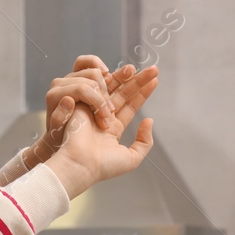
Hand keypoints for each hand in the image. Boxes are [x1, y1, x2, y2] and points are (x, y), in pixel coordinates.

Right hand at [28, 57, 157, 166]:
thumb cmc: (103, 166)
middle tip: (153, 69)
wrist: (79, 165)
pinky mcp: (82, 105)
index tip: (155, 81)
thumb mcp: (132, 159)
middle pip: (123, 94)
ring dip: (124, 77)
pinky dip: (106, 83)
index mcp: (113, 130)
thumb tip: (149, 121)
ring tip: (135, 68)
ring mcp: (92, 111)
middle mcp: (103, 118)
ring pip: (111, 89)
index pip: (130, 107)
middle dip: (138, 81)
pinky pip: (96, 89)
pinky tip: (117, 76)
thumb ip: (144, 142)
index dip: (142, 94)